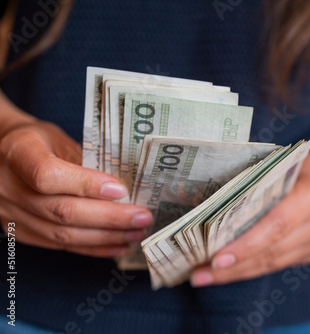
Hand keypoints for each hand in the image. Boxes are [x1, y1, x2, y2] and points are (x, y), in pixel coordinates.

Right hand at [0, 121, 152, 256]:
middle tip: (142, 218)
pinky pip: (59, 245)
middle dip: (110, 217)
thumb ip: (86, 160)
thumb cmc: (39, 142)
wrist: (4, 154)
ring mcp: (10, 213)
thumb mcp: (60, 138)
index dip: (86, 185)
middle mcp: (8, 186)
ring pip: (62, 234)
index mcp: (18, 152)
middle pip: (62, 210)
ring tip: (137, 233)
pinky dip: (92, 247)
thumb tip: (127, 187)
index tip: (120, 189)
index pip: (48, 175)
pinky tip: (118, 245)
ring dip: (106, 237)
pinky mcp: (20, 231)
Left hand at [190, 149, 309, 286]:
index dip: (247, 244)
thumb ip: (254, 187)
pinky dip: (247, 269)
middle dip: (233, 266)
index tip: (216, 259)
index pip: (277, 225)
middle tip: (199, 273)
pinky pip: (274, 266)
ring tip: (203, 276)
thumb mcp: (276, 170)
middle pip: (272, 251)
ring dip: (235, 272)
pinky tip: (223, 272)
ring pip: (271, 264)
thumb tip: (207, 210)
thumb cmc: (289, 171)